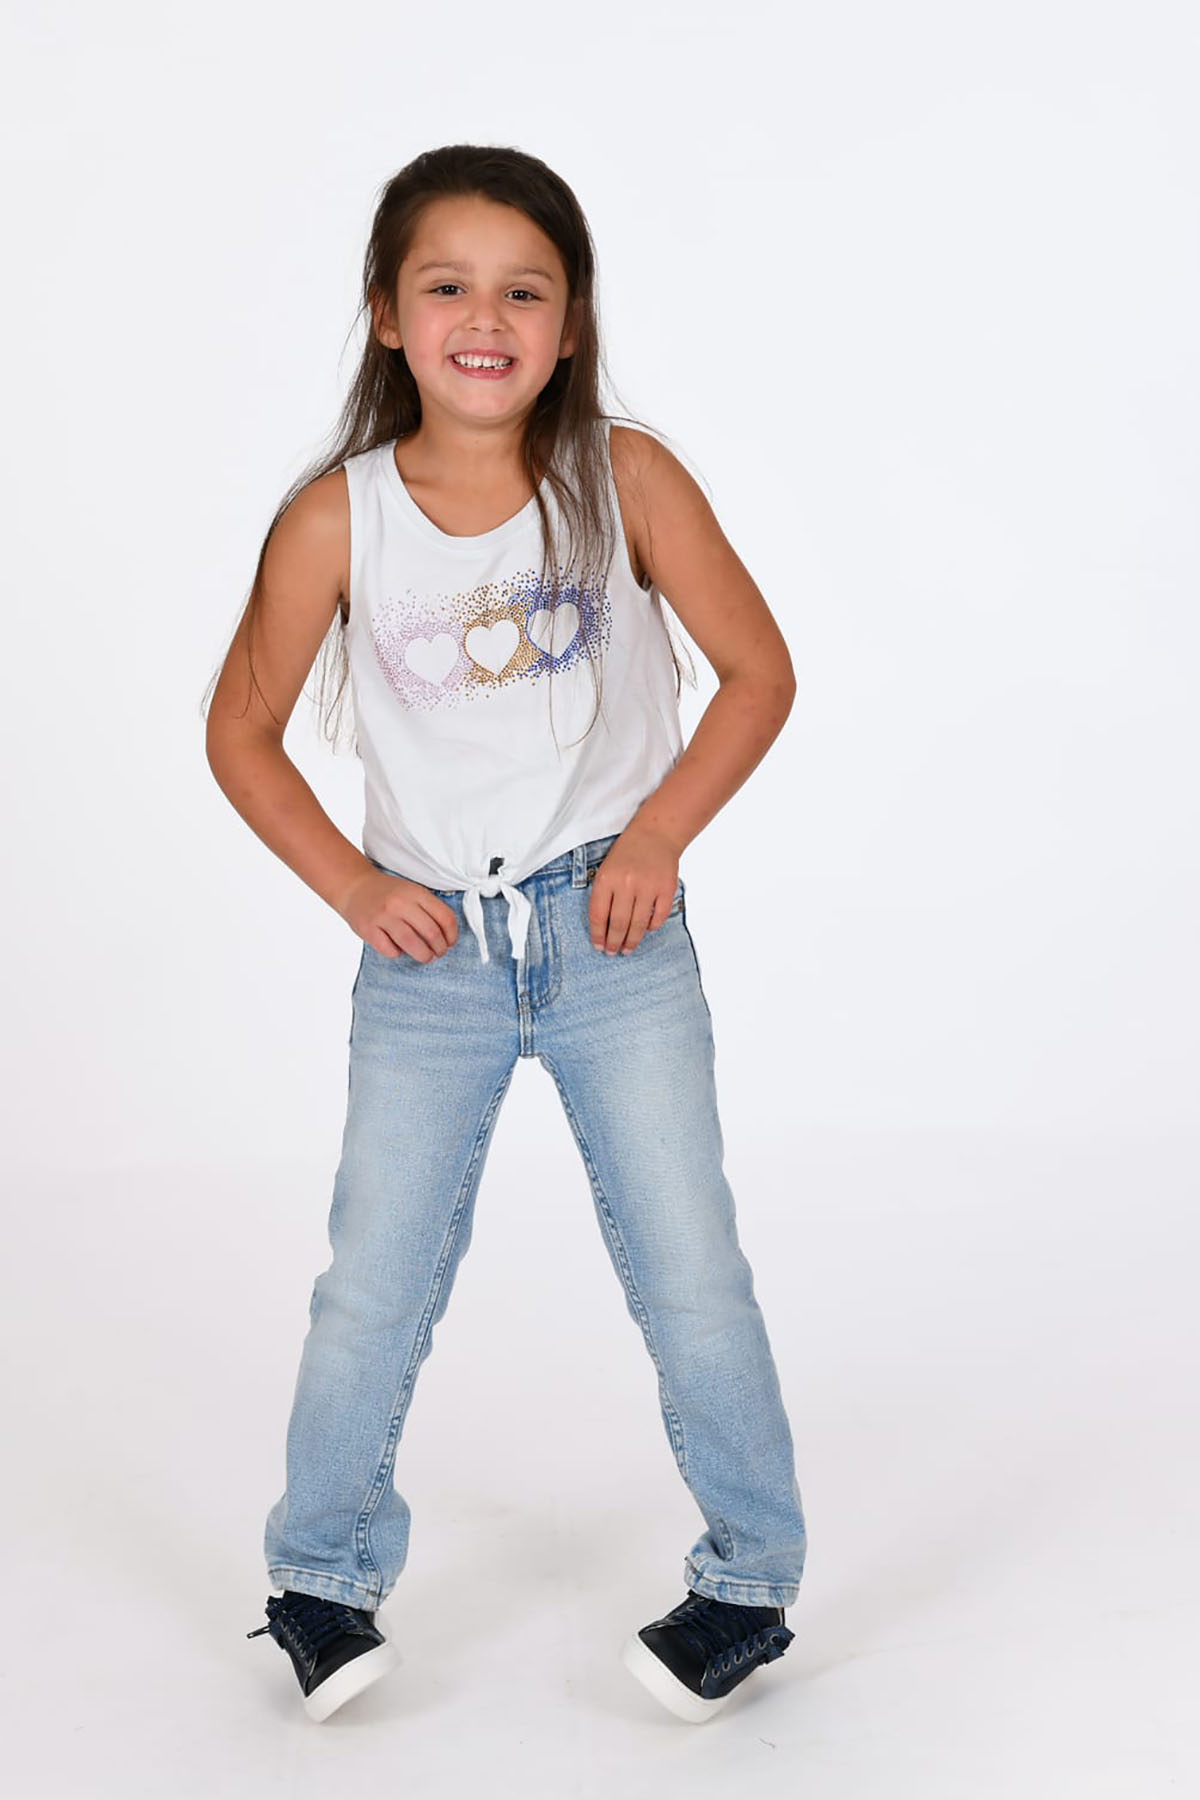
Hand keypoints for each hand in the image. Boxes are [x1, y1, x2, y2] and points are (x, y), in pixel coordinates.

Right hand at [337, 867, 457, 961]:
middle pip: (431, 933)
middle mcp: (400, 904)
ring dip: (424, 955)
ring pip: (412, 944)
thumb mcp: (412, 891)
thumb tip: (446, 936)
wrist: (354, 887)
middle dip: (440, 948)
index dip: (452, 934)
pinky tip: (398, 949)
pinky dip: (397, 954)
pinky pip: (389, 950)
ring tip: (426, 957)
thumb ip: (428, 908)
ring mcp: (383, 917)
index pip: (444, 917)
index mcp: (415, 893)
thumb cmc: (387, 893)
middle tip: (439, 953)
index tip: (450, 942)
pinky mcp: (368, 929)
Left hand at [589, 825, 680, 954]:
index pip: (598, 915)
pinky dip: (651, 927)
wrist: (656, 834)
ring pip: (638, 925)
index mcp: (607, 879)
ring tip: (627, 949)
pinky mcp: (666, 889)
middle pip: (618, 924)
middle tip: (613, 952)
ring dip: (631, 941)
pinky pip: (658, 917)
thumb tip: (603, 928)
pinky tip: (645, 930)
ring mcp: (648, 887)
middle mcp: (626, 884)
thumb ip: (603, 895)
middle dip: (614, 942)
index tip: (598, 946)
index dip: (598, 935)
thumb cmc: (627, 853)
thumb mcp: (606, 869)